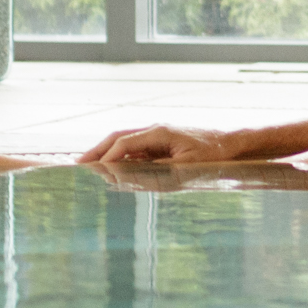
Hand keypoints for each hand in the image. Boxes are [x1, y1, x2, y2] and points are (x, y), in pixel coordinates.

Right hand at [82, 121, 235, 166]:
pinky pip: (134, 148)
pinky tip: (111, 167)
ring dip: (106, 153)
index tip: (96, 171)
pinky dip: (119, 156)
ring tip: (88, 166)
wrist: (229, 144)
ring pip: (123, 142)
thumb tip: (132, 176)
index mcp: (159, 132)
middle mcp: (154, 130)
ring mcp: (156, 135)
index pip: (125, 143)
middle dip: (97, 150)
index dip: (108, 157)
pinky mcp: (159, 142)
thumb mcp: (186, 167)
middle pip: (118, 137)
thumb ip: (158, 171)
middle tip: (78, 164)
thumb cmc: (211, 155)